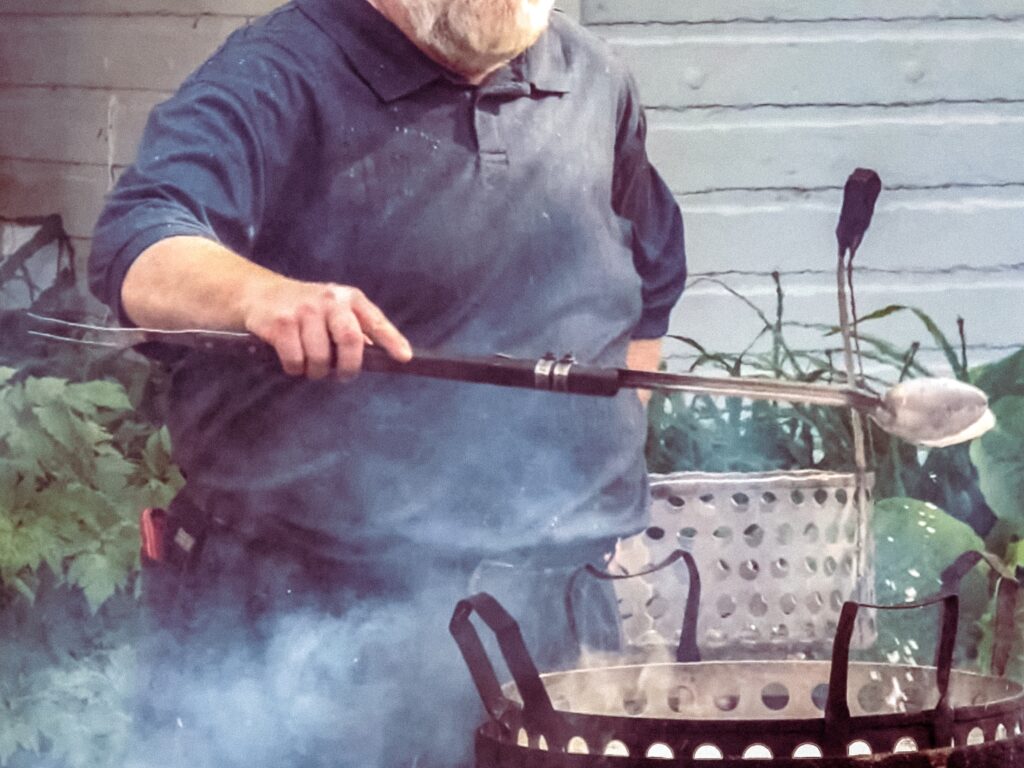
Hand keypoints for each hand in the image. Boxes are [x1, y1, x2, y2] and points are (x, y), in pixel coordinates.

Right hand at [241, 276, 411, 379]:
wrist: (259, 293)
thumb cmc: (305, 308)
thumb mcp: (334, 310)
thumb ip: (355, 329)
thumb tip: (378, 355)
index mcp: (349, 298)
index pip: (375, 321)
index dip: (392, 340)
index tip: (404, 357)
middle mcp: (330, 300)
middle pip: (350, 339)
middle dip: (349, 366)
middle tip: (344, 376)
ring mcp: (304, 311)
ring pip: (320, 357)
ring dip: (317, 372)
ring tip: (312, 368)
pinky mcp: (281, 323)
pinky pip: (295, 360)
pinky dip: (295, 369)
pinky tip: (293, 363)